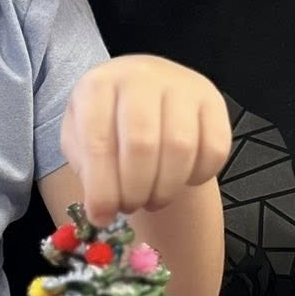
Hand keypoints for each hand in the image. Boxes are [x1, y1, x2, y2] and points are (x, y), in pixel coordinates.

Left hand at [60, 57, 230, 224]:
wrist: (143, 93)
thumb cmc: (108, 121)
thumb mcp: (80, 138)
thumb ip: (87, 170)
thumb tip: (102, 212)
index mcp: (98, 85)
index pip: (98, 142)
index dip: (101, 188)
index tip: (102, 218)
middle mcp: (140, 77)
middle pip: (142, 145)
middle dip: (135, 191)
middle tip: (130, 207)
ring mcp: (181, 85)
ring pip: (180, 148)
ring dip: (165, 189)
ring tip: (153, 199)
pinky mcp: (213, 100)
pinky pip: (214, 148)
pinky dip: (198, 176)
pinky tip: (182, 180)